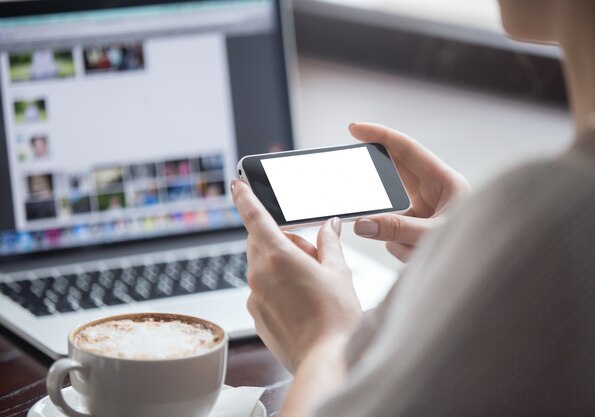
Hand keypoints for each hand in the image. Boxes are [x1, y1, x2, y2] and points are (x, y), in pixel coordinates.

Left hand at [231, 179, 361, 372]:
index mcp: (278, 257)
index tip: (237, 185)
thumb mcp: (339, 272)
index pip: (255, 218)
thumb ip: (329, 243)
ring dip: (281, 264)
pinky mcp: (256, 316)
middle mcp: (259, 275)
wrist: (326, 361)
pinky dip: (277, 287)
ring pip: (263, 266)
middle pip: (261, 242)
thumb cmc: (335, 318)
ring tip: (311, 283)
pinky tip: (302, 302)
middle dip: (282, 240)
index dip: (245, 198)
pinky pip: (262, 290)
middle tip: (311, 254)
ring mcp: (254, 298)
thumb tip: (330, 226)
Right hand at [351, 123, 469, 261]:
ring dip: (397, 235)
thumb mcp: (434, 235)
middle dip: (378, 188)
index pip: (407, 150)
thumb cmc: (477, 246)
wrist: (492, 274)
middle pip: (394, 180)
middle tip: (359, 187)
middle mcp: (434, 193)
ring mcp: (426, 214)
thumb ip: (397, 229)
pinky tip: (417, 257)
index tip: (355, 129)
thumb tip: (362, 224)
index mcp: (444, 181)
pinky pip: (396, 237)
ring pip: (393, 216)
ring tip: (414, 248)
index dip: (380, 136)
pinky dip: (402, 250)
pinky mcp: (420, 233)